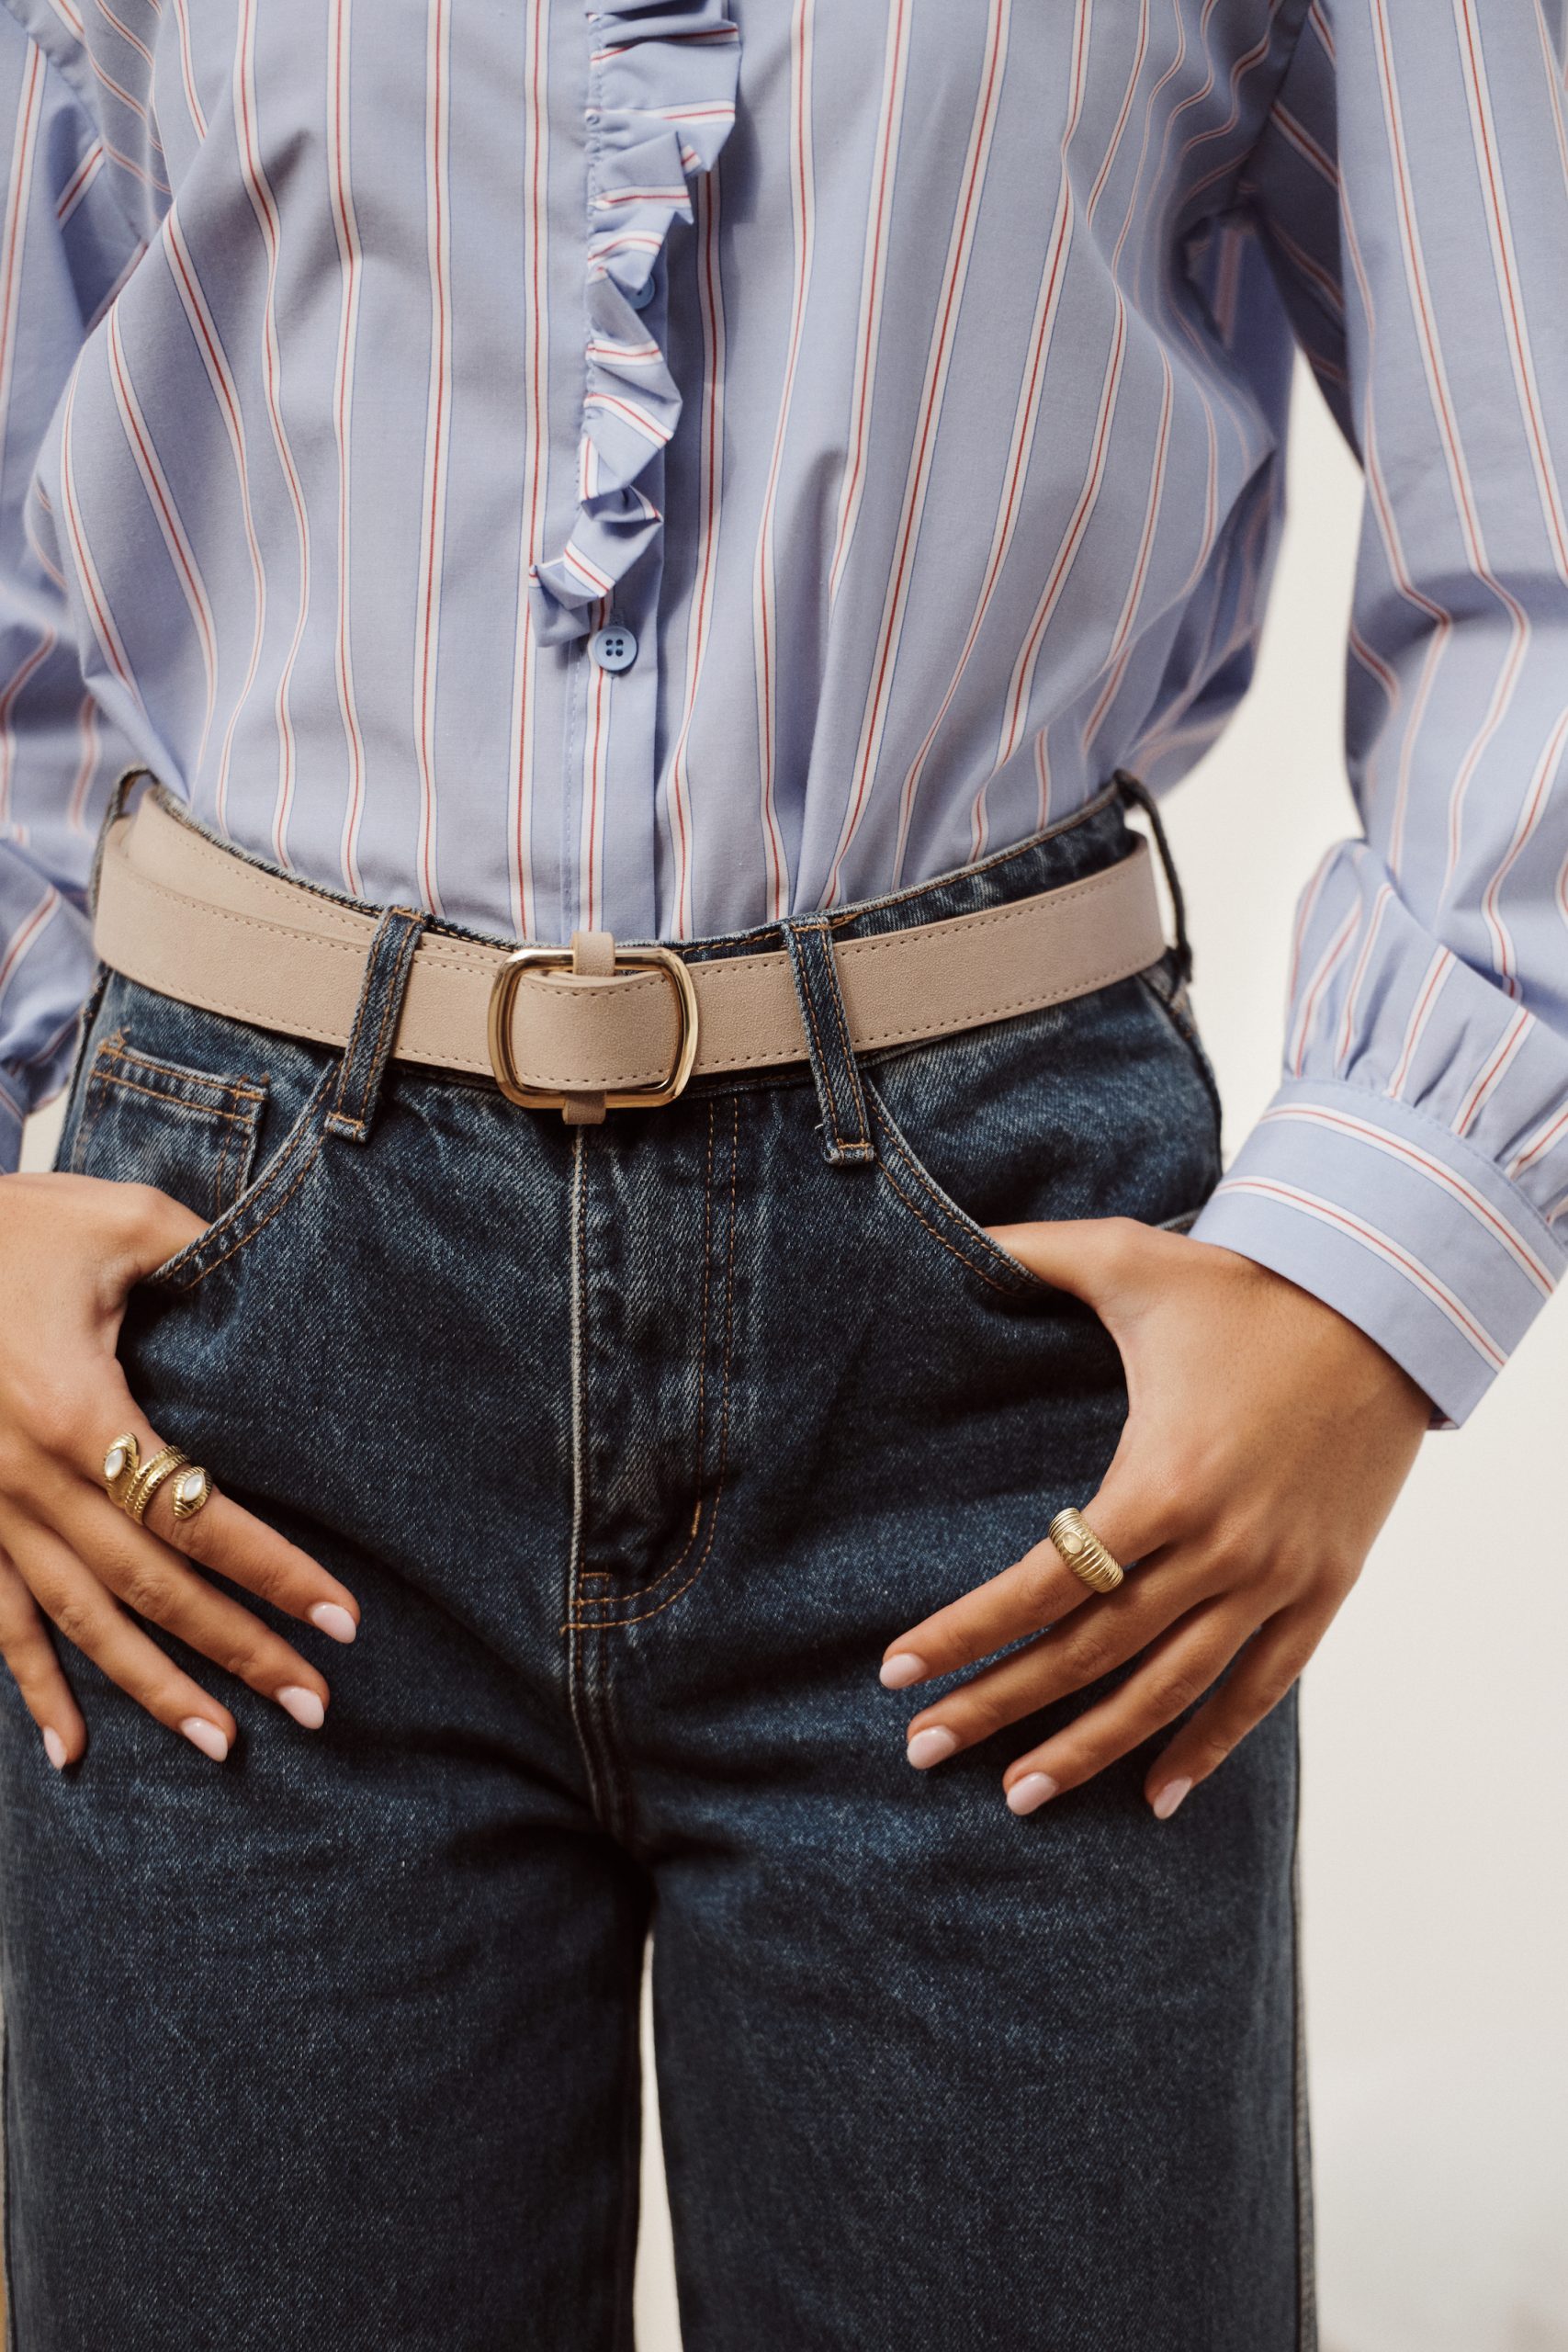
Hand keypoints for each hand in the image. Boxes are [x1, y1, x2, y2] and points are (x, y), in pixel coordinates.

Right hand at [0, 1171, 360, 1768]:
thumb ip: (209, 1257)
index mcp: (76, 1411)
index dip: (274, 1573)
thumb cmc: (9, 1227)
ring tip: (222, 1746)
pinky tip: (72, 1751)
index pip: (196, 1515)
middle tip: (315, 1706)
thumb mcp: (120, 1222)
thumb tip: (291, 1281)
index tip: (342, 1621)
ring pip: (79, 1621)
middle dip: (237, 1649)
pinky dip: (34, 1688)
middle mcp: (26, 1479)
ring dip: (152, 1690)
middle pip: (151, 1586)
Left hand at [880, 1216, 1430, 1817]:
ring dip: (1089, 1749)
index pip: (1041, 1583)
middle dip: (999, 1706)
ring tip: (1018, 1796)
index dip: (964, 1633)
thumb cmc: (1247, 1286)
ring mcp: (1275, 1577)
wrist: (1389, 1306)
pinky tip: (1154, 1795)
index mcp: (1161, 1478)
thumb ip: (1031, 1254)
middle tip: (923, 1748)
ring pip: (1168, 1691)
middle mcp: (1218, 1547)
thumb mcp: (1131, 1260)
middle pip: (1090, 1654)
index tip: (896, 1670)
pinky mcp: (1322, 1589)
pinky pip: (1260, 1689)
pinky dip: (1207, 1747)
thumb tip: (945, 1231)